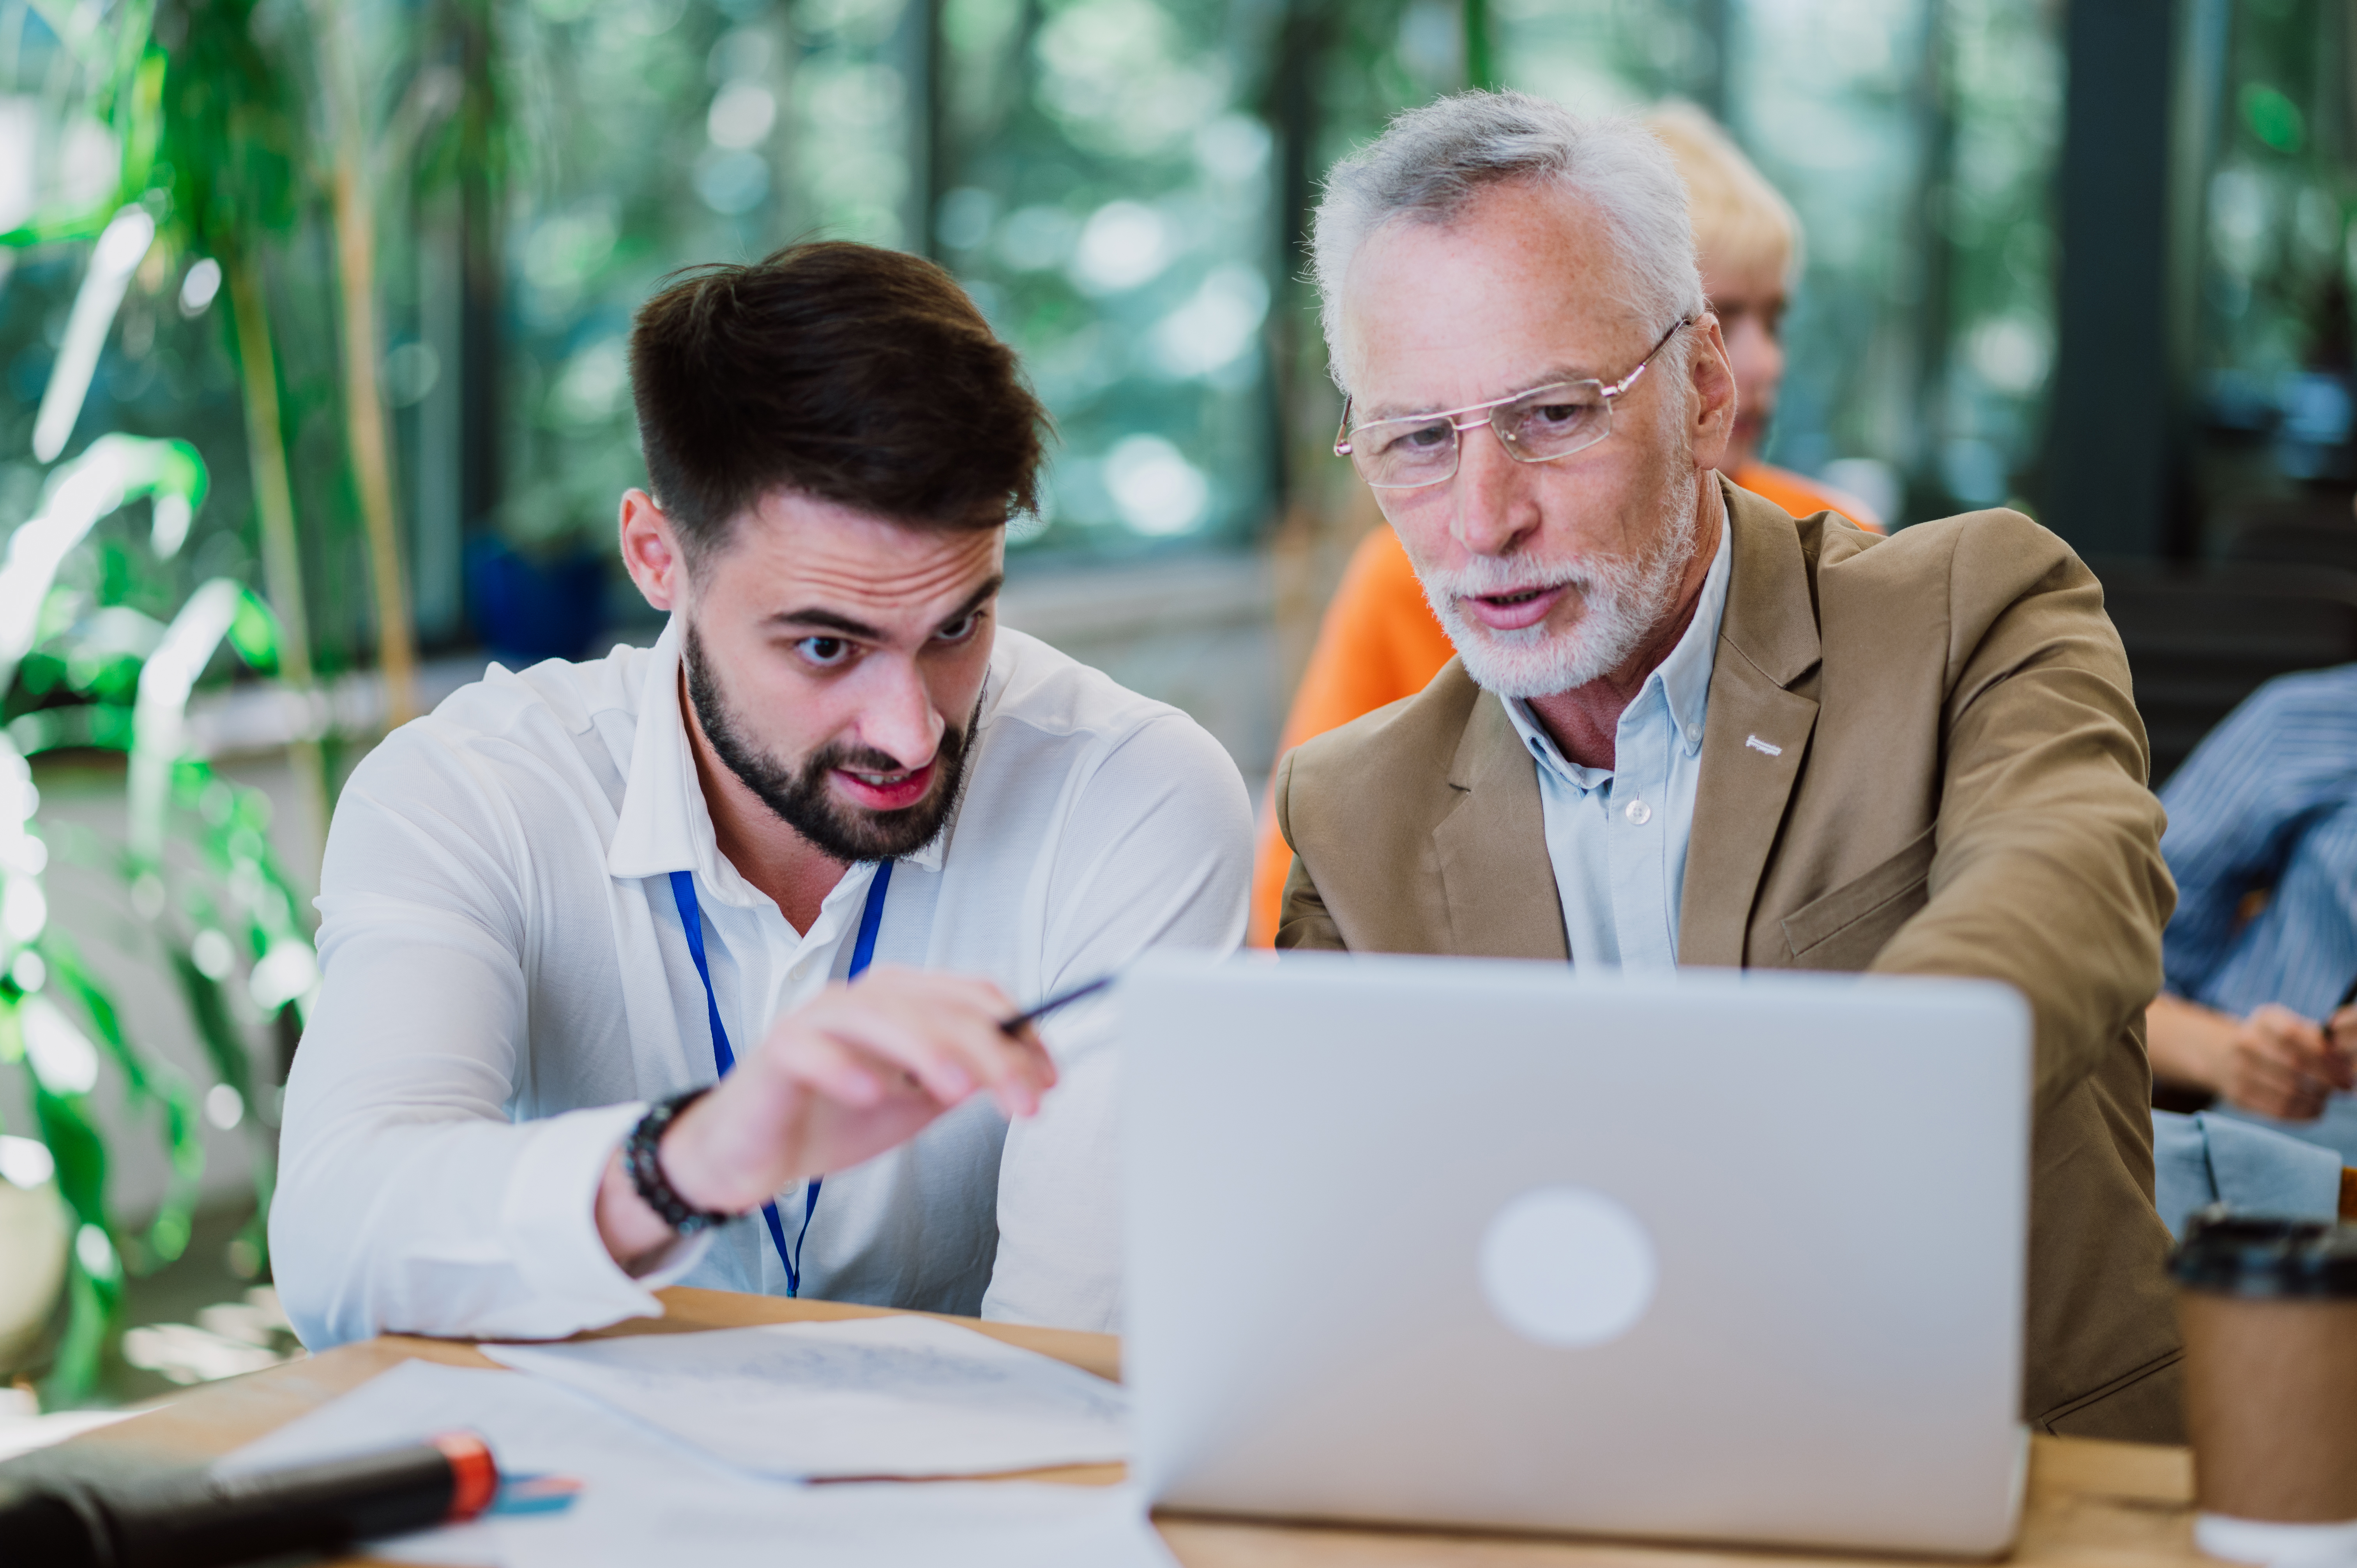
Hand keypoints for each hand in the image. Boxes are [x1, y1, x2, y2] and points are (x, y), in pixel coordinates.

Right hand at [598, 966, 1055, 1266]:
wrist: (754, 1153)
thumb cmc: (836, 1117)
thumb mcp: (917, 1102)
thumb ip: (965, 1080)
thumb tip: (1029, 1070)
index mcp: (904, 1000)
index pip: (973, 996)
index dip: (1019, 1032)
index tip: (1050, 1077)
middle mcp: (864, 997)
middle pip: (938, 1006)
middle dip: (991, 1052)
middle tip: (1025, 1101)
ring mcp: (818, 1019)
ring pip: (882, 1015)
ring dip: (926, 1049)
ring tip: (960, 1088)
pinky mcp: (778, 1051)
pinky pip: (811, 1050)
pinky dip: (842, 1068)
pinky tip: (870, 1094)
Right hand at [2216, 1003, 2354, 1120]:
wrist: (2222, 1054)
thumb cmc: (2272, 1041)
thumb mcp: (2288, 1026)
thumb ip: (2317, 1039)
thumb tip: (2347, 1063)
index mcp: (2263, 1019)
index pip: (2295, 1035)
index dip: (2325, 1056)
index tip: (2346, 1071)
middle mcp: (2244, 1042)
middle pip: (2294, 1065)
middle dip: (2327, 1080)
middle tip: (2344, 1087)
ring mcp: (2236, 1070)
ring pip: (2287, 1092)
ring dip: (2317, 1100)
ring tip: (2327, 1100)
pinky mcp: (2237, 1095)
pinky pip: (2277, 1111)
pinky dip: (2303, 1114)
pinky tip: (2315, 1110)